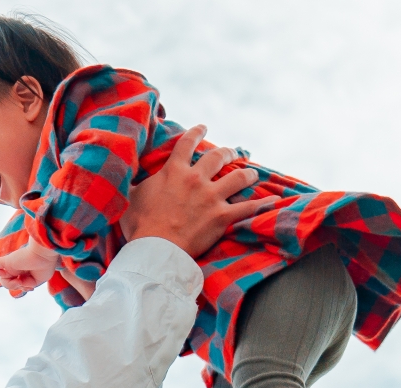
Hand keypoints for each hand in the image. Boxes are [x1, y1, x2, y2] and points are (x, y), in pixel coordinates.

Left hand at [0, 240, 60, 292]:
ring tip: (19, 281)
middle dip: (18, 287)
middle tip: (26, 284)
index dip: (23, 288)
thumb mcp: (36, 280)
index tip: (31, 287)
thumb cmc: (44, 265)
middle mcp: (16, 268)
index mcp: (24, 271)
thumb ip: (26, 284)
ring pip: (2, 280)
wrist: (44, 254)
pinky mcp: (6, 261)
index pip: (17, 283)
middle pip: (9, 284)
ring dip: (11, 284)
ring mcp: (10, 265)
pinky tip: (9, 275)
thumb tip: (17, 283)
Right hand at [120, 125, 268, 258]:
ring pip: (236, 178)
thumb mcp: (132, 197)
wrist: (156, 248)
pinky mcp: (222, 217)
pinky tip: (273, 200)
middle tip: (232, 152)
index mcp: (174, 171)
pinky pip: (247, 208)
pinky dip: (262, 204)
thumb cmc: (140, 225)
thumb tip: (127, 177)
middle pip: (217, 157)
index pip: (187, 143)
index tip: (203, 126)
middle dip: (227, 152)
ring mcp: (211, 197)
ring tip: (252, 173)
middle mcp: (196, 179)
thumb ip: (137, 183)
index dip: (196, 132)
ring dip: (246, 174)